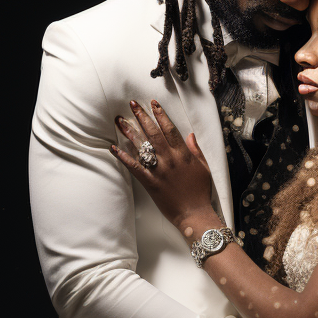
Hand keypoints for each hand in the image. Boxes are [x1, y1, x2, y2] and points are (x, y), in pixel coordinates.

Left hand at [110, 100, 214, 230]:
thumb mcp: (204, 168)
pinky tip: (114, 148)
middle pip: (153, 133)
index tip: (153, 103)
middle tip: (132, 104)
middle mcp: (170, 159)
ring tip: (120, 120)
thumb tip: (190, 135)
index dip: (161, 115)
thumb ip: (196, 150)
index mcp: (183, 155)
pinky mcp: (150, 182)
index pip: (170, 129)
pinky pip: (134, 167)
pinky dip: (123, 157)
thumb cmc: (200, 192)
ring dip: (130, 132)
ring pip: (142, 146)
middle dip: (142, 116)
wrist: (194, 214)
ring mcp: (159, 171)